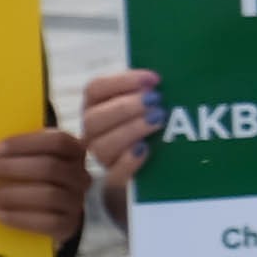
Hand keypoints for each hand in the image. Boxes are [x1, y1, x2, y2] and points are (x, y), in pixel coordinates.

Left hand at [0, 130, 90, 248]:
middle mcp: (80, 175)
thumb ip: (19, 152)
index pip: (57, 142)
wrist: (53, 212)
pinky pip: (47, 222)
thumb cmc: (36, 178)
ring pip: (48, 195)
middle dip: (8, 168)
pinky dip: (20, 217)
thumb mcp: (33, 158)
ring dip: (9, 195)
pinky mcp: (69, 224)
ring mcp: (76, 201)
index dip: (25, 144)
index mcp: (74, 152)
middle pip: (48, 168)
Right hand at [79, 67, 157, 185]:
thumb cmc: (150, 122)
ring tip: (158, 120)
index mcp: (95, 104)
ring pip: (102, 145)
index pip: (95, 88)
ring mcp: (101, 156)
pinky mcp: (114, 179)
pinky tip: (146, 149)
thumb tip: (163, 77)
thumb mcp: (148, 101)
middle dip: (126, 107)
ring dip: (131, 130)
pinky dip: (129, 161)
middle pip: (94, 118)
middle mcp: (92, 130)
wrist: (152, 165)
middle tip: (156, 101)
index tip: (154, 79)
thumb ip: (149, 88)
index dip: (123, 82)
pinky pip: (114, 175)